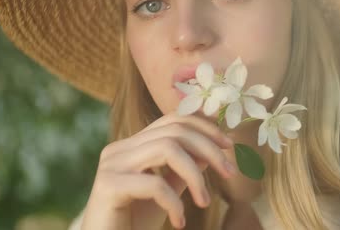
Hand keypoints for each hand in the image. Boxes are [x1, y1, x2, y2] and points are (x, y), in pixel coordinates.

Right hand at [80, 111, 236, 229]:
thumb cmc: (134, 222)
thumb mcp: (167, 191)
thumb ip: (183, 169)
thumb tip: (212, 149)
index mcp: (132, 145)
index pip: (172, 120)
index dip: (204, 128)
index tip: (229, 145)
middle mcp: (119, 149)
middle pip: (174, 131)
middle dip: (209, 150)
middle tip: (230, 173)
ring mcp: (111, 164)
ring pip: (167, 149)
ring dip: (195, 176)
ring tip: (204, 202)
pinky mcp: (109, 186)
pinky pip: (154, 184)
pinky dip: (174, 203)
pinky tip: (179, 221)